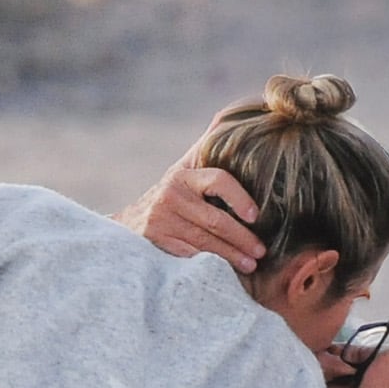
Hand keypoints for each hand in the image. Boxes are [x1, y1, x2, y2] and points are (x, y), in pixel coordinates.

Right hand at [114, 161, 263, 272]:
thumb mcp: (183, 169)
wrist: (127, 225)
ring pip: (206, 242)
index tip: (255, 215)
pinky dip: (211, 265)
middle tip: (261, 250)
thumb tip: (229, 116)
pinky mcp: (157, 244)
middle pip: (215, 220)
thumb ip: (206, 147)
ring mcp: (161, 222)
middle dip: (242, 238)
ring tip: (251, 264)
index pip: (218, 180)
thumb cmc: (170, 196)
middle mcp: (170, 197)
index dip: (240, 198)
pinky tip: (226, 271)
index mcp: (182, 175)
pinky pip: (190, 256)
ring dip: (232, 256)